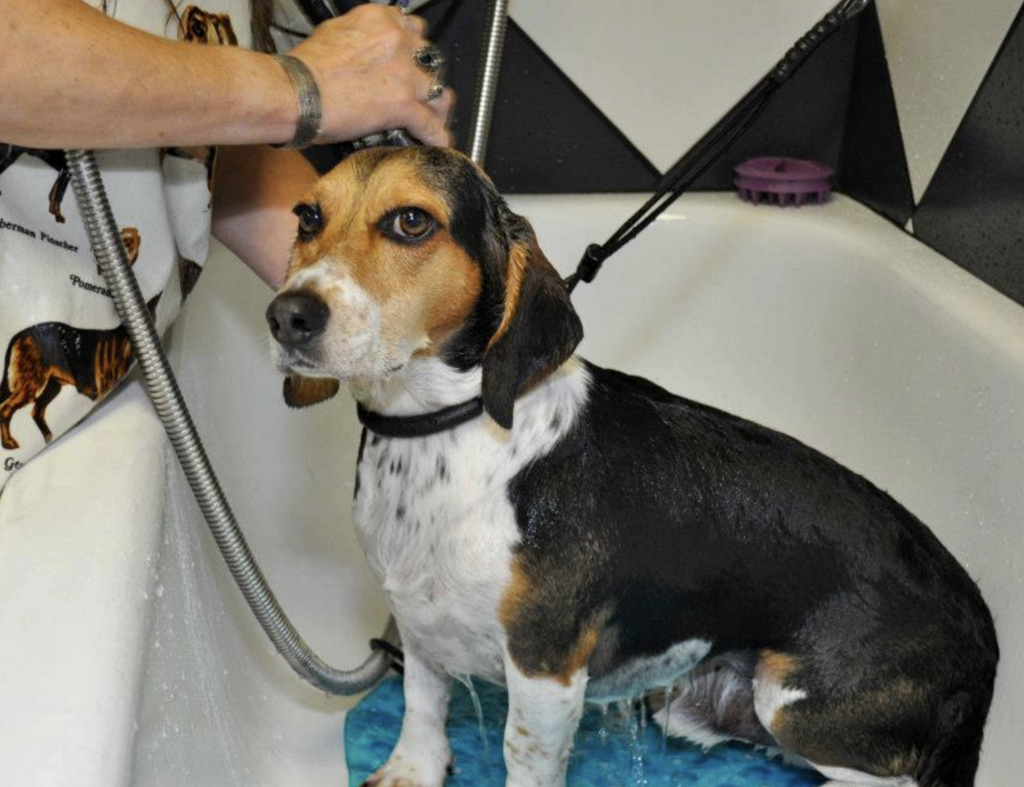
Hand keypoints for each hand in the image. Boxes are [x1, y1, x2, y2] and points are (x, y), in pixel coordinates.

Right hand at [289, 4, 453, 146]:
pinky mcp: (402, 105)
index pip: (412, 30)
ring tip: (433, 116)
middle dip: (423, 76)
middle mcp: (397, 42)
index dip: (412, 49)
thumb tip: (368, 46)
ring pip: (437, 90)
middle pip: (429, 60)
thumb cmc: (305, 68)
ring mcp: (403, 74)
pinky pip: (430, 123)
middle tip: (416, 91)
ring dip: (435, 105)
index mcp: (381, 21)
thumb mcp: (336, 32)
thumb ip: (363, 36)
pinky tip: (437, 141)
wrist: (294, 93)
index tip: (408, 61)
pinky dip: (435, 135)